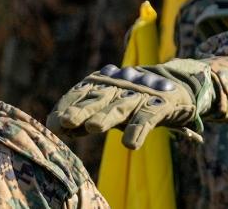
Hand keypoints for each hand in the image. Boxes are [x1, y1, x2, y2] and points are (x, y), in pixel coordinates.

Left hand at [47, 64, 200, 148]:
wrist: (174, 86)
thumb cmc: (130, 101)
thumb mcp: (105, 107)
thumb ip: (82, 119)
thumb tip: (56, 129)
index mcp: (101, 84)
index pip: (79, 93)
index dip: (66, 107)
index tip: (53, 124)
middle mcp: (117, 86)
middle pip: (96, 99)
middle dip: (80, 110)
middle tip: (65, 121)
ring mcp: (139, 94)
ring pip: (119, 107)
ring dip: (106, 116)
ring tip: (92, 127)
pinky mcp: (160, 103)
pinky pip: (147, 117)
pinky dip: (138, 129)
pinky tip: (130, 143)